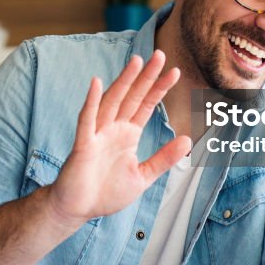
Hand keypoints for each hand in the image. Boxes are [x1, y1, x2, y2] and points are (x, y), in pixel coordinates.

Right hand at [46, 51, 191, 228]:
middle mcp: (113, 129)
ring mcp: (97, 134)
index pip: (146, 105)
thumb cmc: (106, 192)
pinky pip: (87, 120)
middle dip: (146, 77)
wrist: (77, 209)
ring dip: (123, 81)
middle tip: (160, 55)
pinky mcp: (83, 144)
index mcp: (127, 134)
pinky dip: (91, 101)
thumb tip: (187, 139)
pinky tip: (96, 83)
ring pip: (112, 101)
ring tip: (137, 61)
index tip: (175, 72)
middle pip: (132, 97)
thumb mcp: (143, 176)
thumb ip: (163, 158)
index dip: (159, 89)